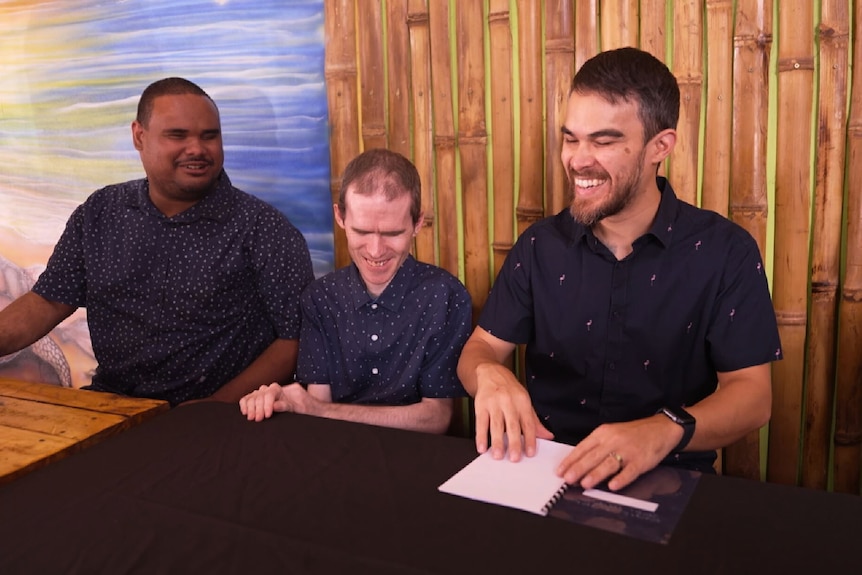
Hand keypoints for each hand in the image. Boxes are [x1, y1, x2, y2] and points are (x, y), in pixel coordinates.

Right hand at [238, 382, 306, 421]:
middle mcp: (274, 390)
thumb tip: (274, 406)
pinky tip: (245, 411)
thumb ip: (288, 406)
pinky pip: (249, 398)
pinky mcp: (262, 400)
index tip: (267, 415)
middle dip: (258, 407)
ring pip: (253, 395)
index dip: (267, 404)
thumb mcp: (301, 408)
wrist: (312, 410)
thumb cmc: (308, 409)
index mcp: (285, 389)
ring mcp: (267, 394)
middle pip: (260, 394)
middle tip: (258, 419)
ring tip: (251, 418)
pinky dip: (245, 403)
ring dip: (250, 407)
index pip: (271, 392)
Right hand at [473, 363, 552, 460]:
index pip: (528, 423)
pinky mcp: (480, 404)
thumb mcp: (524, 401)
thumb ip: (534, 421)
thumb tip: (548, 437)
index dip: (530, 438)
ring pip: (496, 425)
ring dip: (497, 441)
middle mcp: (508, 401)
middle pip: (512, 425)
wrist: (490, 372)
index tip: (530, 453)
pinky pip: (480, 422)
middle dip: (514, 442)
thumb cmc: (509, 389)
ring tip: (498, 456)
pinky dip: (481, 436)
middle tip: (515, 458)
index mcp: (522, 401)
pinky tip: (482, 447)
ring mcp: (493, 402)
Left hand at [555, 415, 682, 490]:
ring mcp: (628, 451)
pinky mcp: (641, 461)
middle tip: (568, 479)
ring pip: (609, 464)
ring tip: (585, 484)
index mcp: (603, 433)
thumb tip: (577, 462)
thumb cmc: (632, 433)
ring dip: (596, 474)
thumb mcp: (611, 433)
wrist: (660, 428)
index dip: (571, 460)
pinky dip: (621, 479)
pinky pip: (630, 471)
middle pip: (593, 456)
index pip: (583, 447)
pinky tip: (613, 486)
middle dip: (579, 468)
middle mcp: (614, 440)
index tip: (560, 470)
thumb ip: (596, 446)